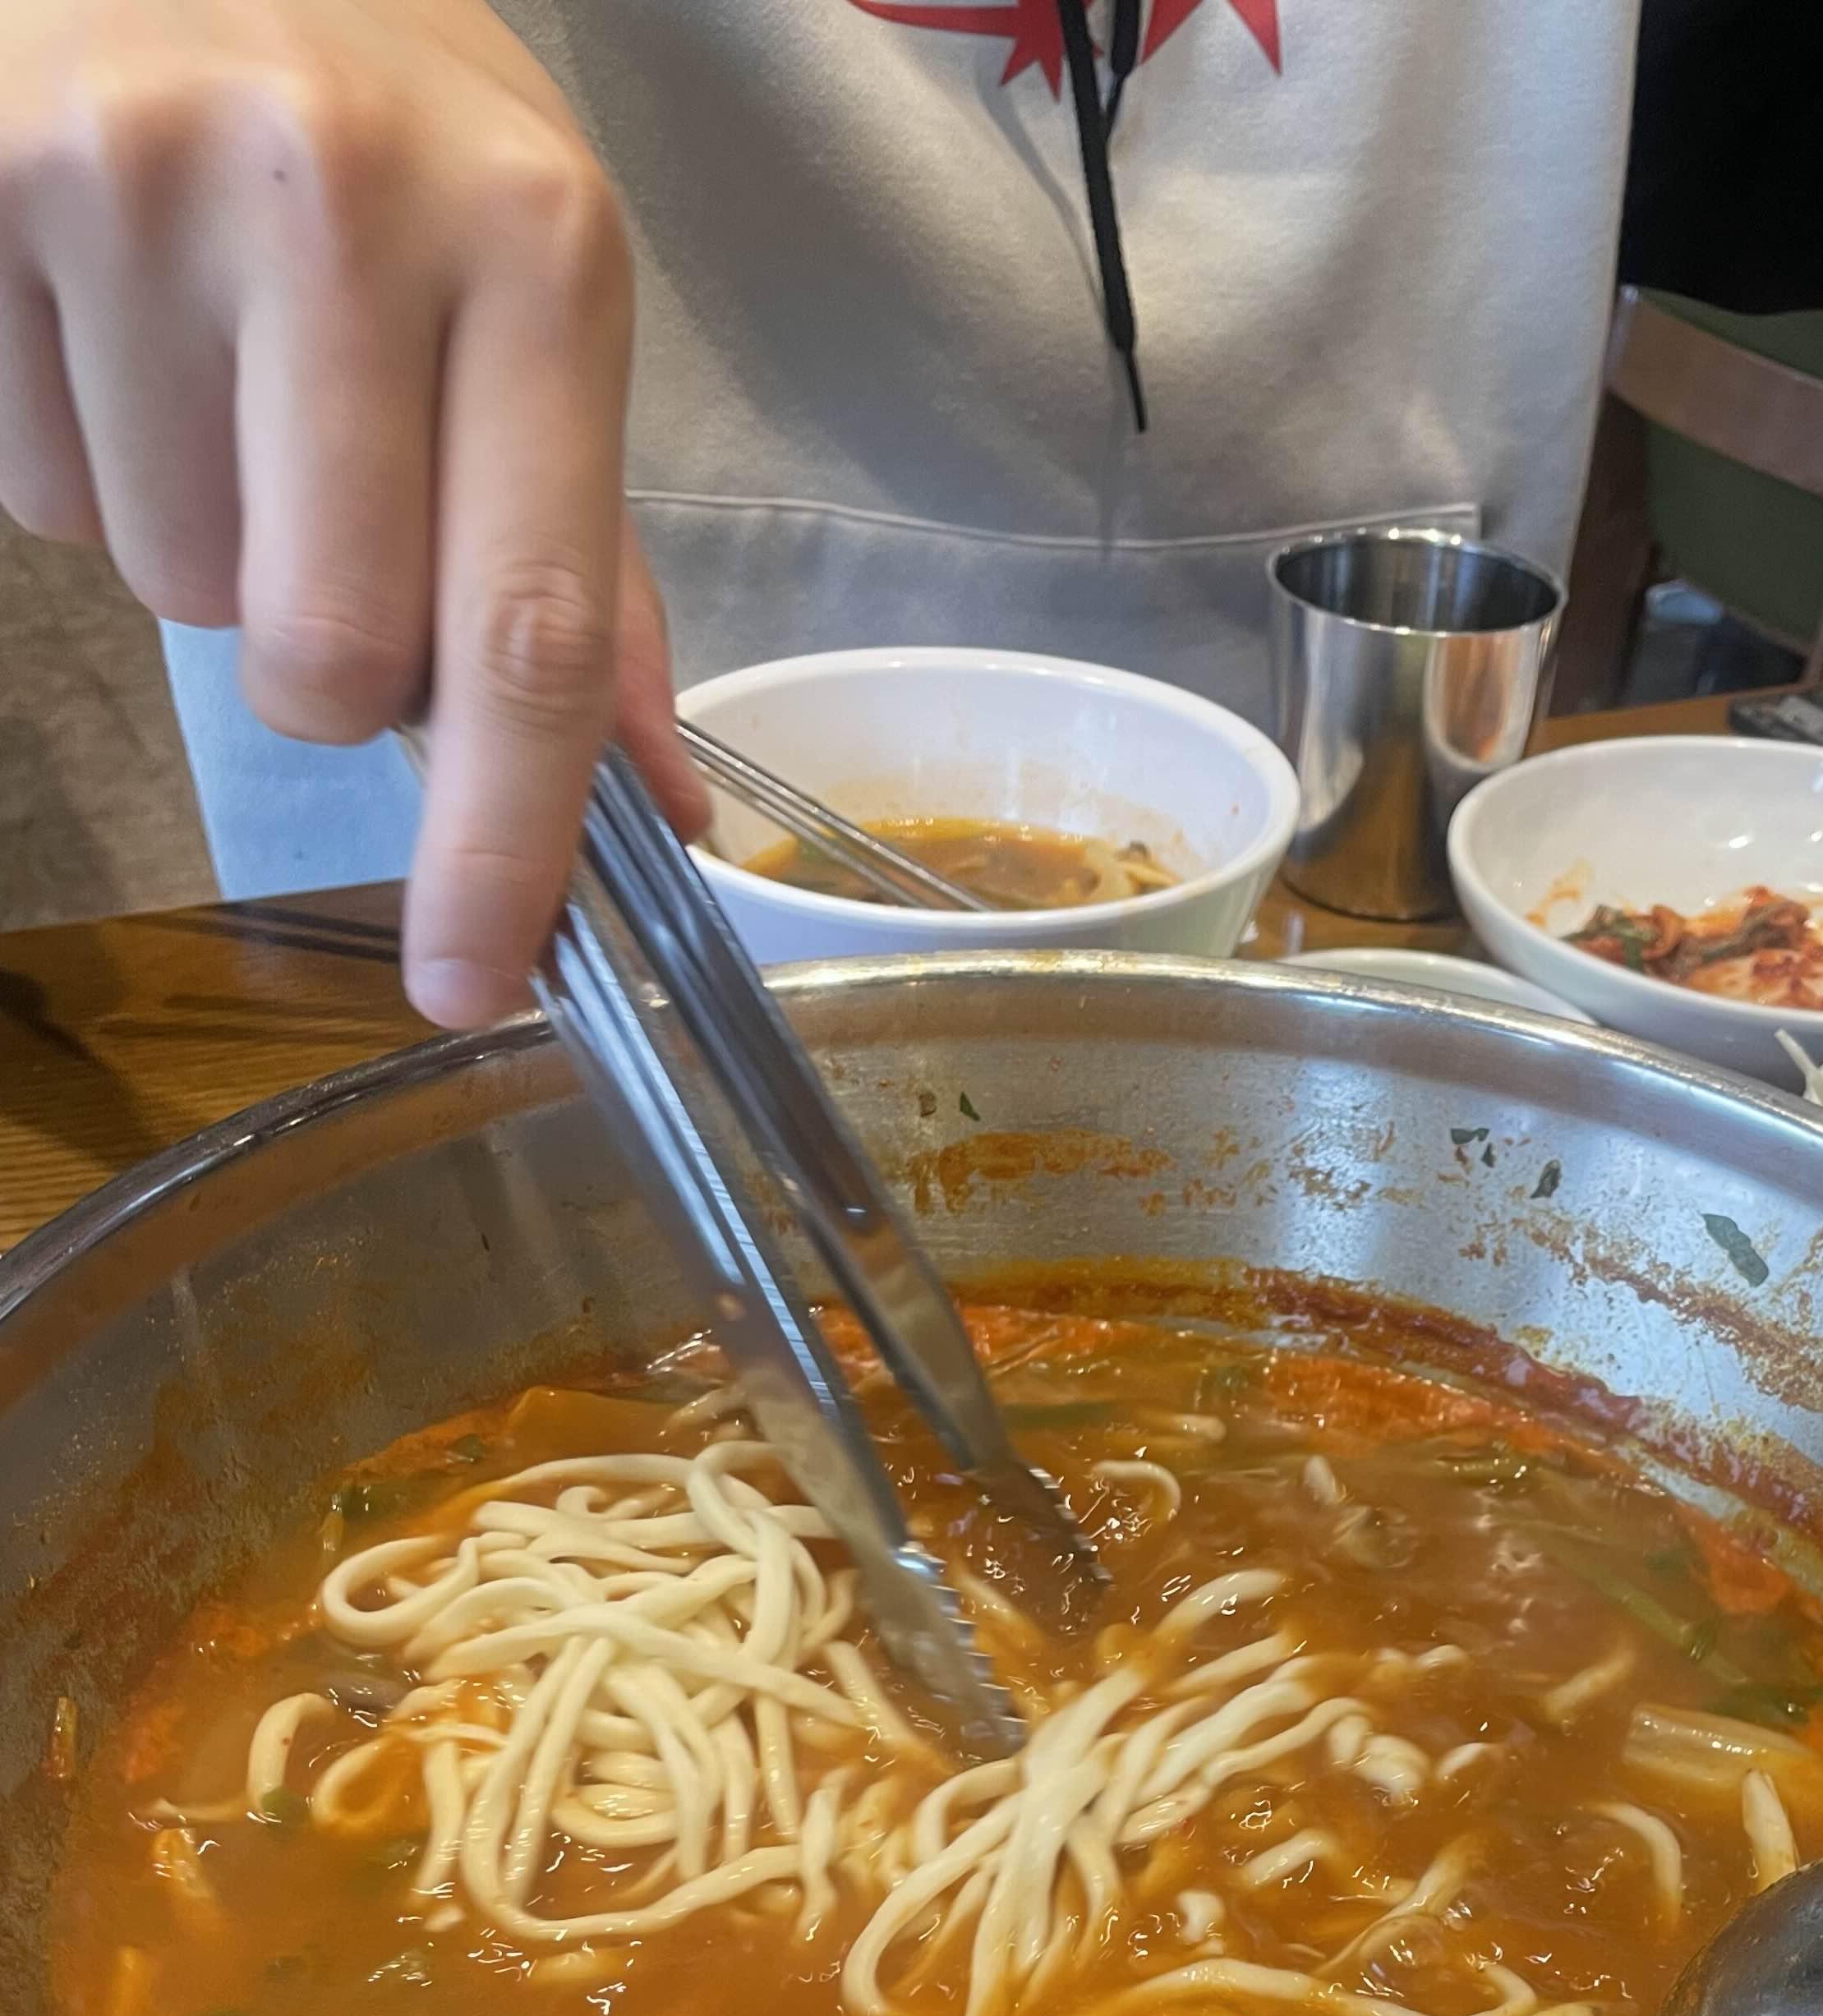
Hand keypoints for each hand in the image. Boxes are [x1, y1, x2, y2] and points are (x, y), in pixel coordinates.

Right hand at [0, 0, 706, 1027]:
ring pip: (168, 584)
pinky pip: (33, 490)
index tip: (477, 986)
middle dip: (318, 654)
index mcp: (536, 248)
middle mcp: (349, 202)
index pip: (530, 627)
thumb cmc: (381, 126)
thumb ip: (588, 564)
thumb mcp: (527, 290)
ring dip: (192, 535)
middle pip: (323, 654)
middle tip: (316, 495)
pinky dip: (71, 450)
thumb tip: (663, 807)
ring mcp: (144, 177)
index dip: (502, 841)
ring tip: (204, 359)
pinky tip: (105, 314)